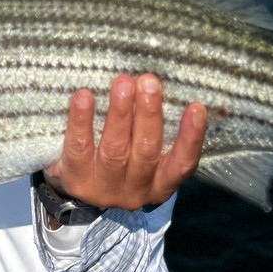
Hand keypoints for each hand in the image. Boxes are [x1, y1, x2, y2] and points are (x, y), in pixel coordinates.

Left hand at [44, 73, 206, 210]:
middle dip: (148, 115)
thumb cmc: (119, 157)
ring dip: (119, 114)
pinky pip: (79, 148)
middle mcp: (136, 190)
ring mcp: (105, 188)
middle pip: (146, 152)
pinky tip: (84, 96)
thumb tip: (165, 83)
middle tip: (149, 82)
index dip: (191, 138)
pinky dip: (82, 121)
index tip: (197, 107)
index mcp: (160, 183)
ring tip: (122, 83)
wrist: (76, 188)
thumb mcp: (142, 151)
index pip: (182, 163)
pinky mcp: (76, 181)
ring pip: (115, 150)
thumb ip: (155, 127)